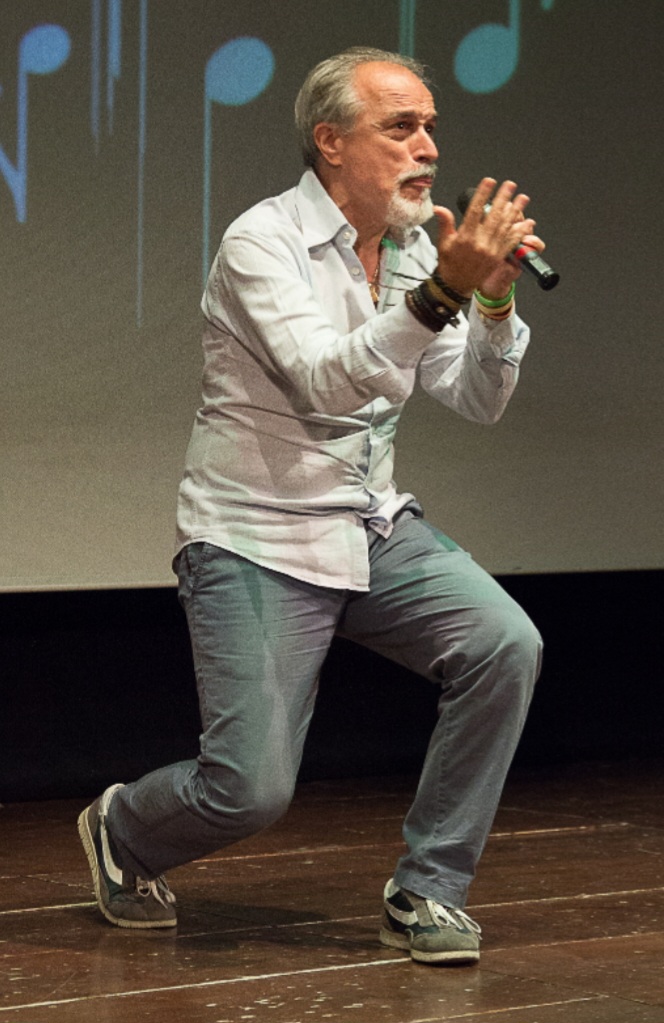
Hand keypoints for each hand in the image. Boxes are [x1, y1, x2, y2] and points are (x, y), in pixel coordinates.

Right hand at [433, 177, 543, 299]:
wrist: (456, 286)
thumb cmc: (449, 264)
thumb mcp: (443, 243)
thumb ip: (444, 224)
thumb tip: (439, 208)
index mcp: (465, 237)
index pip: (475, 211)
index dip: (483, 195)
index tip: (489, 182)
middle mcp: (480, 243)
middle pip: (494, 216)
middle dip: (503, 198)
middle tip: (510, 185)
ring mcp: (491, 251)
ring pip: (505, 227)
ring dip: (516, 211)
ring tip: (523, 198)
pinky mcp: (498, 258)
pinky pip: (511, 242)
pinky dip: (520, 232)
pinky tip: (527, 222)